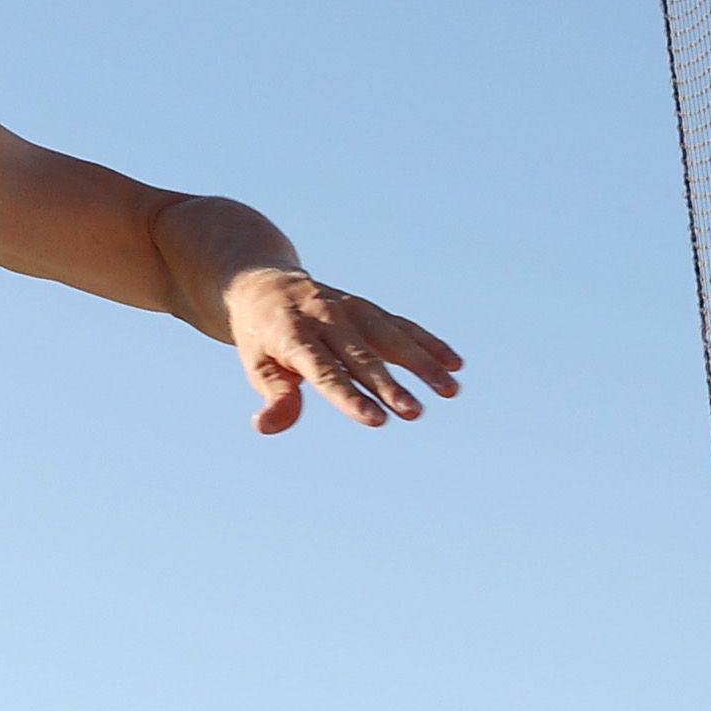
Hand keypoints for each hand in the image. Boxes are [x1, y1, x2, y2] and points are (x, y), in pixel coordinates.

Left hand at [226, 267, 461, 433]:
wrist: (266, 285)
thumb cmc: (261, 338)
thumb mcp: (256, 365)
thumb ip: (272, 395)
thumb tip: (267, 426)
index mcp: (295, 336)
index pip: (326, 372)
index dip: (350, 396)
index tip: (376, 419)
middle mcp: (327, 319)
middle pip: (363, 358)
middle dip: (389, 386)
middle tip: (413, 412)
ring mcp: (352, 311)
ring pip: (392, 338)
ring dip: (423, 364)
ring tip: (450, 390)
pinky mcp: (370, 309)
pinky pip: (403, 326)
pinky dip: (429, 343)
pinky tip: (454, 364)